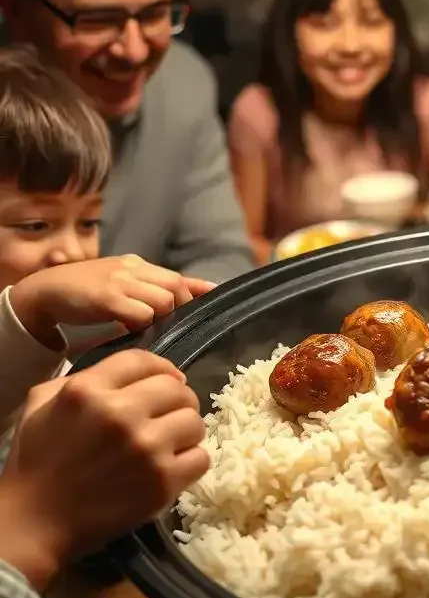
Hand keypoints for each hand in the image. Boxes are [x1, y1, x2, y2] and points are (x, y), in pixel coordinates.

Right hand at [0, 350, 208, 589]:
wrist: (34, 523)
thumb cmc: (36, 462)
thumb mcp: (42, 405)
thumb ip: (84, 379)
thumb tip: (137, 372)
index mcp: (87, 390)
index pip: (144, 361)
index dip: (163, 368)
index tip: (171, 380)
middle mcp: (120, 413)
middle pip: (178, 390)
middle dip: (178, 401)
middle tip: (169, 416)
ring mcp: (145, 448)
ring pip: (195, 422)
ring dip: (186, 432)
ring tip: (170, 444)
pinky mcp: (162, 481)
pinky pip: (201, 458)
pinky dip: (191, 462)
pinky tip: (172, 467)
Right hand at [9, 255, 215, 349]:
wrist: (45, 291)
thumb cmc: (87, 291)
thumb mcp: (122, 282)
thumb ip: (150, 288)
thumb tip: (187, 296)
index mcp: (137, 265)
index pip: (177, 275)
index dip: (198, 289)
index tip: (214, 298)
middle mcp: (132, 269)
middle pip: (175, 285)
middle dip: (181, 307)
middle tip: (174, 326)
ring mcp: (120, 282)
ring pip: (162, 299)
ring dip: (162, 317)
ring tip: (151, 330)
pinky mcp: (106, 298)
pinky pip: (139, 312)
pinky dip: (142, 324)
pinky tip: (131, 332)